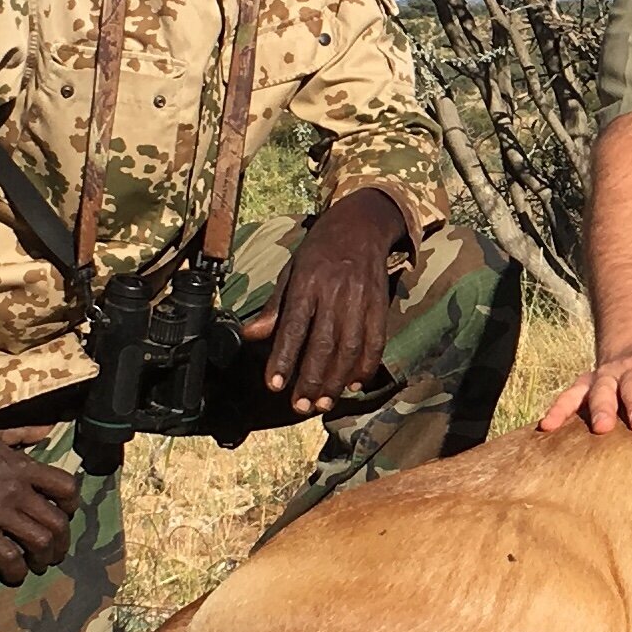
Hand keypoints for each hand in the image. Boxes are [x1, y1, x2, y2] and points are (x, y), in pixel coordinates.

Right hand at [0, 429, 80, 583]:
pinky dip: (16, 571)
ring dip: (43, 558)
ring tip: (38, 565)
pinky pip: (8, 557)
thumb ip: (22, 433)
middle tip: (55, 552)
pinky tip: (14, 575)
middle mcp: (17, 491)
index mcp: (22, 467)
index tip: (65, 514)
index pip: (66, 487)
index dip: (72, 505)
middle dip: (61, 542)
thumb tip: (48, 429)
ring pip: (39, 541)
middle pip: (58, 522)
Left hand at [240, 188, 403, 415]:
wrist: (361, 225)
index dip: (284, 357)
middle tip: (300, 406)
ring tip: (323, 403)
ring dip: (337, 379)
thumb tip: (250, 335)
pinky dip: (366, 365)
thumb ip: (274, 307)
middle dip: (311, 379)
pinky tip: (355, 384)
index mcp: (307, 282)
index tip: (275, 385)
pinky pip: (376, 340)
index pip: (293, 326)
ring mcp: (361, 298)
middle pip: (323, 343)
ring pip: (350, 347)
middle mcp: (335, 291)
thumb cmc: (319, 251)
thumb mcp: (291, 272)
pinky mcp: (381, 303)